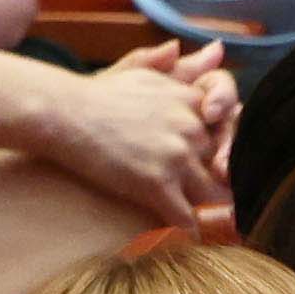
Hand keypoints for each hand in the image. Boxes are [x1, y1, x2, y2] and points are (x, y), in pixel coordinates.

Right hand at [28, 41, 235, 223]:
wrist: (62, 114)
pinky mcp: (155, 184)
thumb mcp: (140, 71)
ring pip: (212, 195)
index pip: (232, 128)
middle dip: (225, 184)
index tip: (226, 166)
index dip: (231, 149)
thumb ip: (180, 66)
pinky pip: (184, 218)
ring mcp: (176, 157)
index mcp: (192, 101)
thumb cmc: (95, 95)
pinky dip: (188, 233)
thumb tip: (218, 50)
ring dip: (213, 213)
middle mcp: (192, 128)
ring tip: (216, 229)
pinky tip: (187, 243)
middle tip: (232, 206)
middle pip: (225, 165)